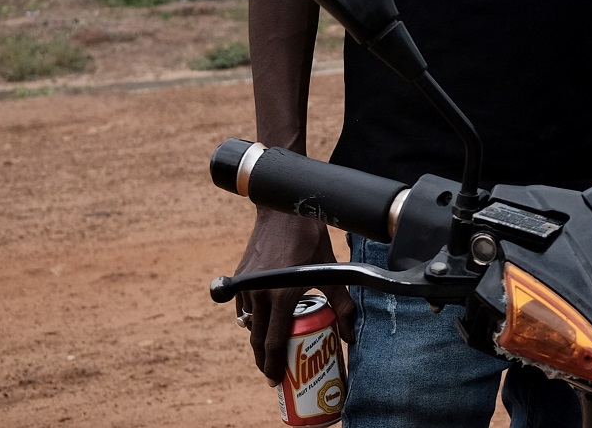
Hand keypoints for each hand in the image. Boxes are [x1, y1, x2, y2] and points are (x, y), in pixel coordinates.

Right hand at [234, 210, 355, 382]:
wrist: (284, 212)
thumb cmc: (310, 241)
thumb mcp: (331, 272)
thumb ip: (343, 304)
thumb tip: (351, 334)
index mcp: (282, 296)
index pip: (273, 342)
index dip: (273, 365)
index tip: (275, 380)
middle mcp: (260, 294)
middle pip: (256, 339)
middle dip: (262, 359)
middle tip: (272, 371)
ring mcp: (247, 285)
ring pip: (248, 323)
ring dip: (257, 338)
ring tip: (270, 348)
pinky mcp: (239, 277)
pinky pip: (243, 307)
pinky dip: (251, 318)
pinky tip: (263, 320)